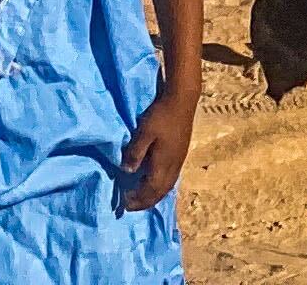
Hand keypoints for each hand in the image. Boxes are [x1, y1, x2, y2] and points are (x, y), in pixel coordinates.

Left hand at [120, 84, 198, 211]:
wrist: (182, 100)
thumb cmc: (161, 115)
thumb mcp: (144, 132)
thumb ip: (135, 153)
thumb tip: (126, 172)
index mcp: (164, 162)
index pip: (150, 189)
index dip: (137, 199)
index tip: (124, 203)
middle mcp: (173, 165)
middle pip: (160, 191)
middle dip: (145, 201)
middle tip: (130, 206)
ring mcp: (179, 160)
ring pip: (167, 186)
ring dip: (154, 195)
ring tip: (141, 198)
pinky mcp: (181, 154)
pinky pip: (171, 178)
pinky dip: (161, 186)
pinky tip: (154, 181)